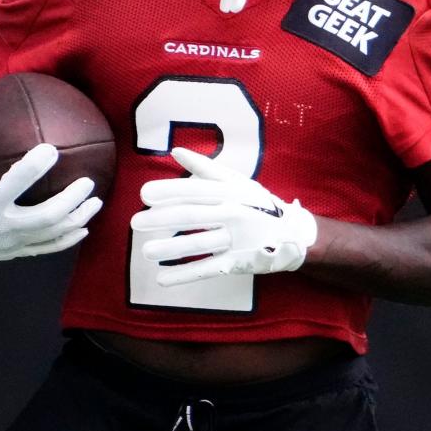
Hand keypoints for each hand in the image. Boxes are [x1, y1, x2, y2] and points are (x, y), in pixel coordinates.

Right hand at [0, 114, 102, 269]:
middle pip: (45, 216)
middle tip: (88, 181)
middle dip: (70, 200)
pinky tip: (84, 228)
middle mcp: (1, 227)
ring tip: (96, 202)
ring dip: (77, 218)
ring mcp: (12, 243)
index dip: (32, 168)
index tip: (51, 149)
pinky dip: (68, 239)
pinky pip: (48, 248)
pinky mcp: (17, 252)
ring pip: (52, 233)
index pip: (13, 185)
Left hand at [131, 147, 316, 285]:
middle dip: (163, 219)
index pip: (195, 190)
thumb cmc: (258, 204)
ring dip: (171, 248)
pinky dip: (185, 275)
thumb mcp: (237, 181)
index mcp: (231, 192)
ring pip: (199, 244)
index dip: (169, 191)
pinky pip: (208, 269)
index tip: (144, 195)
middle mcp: (234, 213)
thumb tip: (176, 151)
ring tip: (145, 251)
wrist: (294, 234)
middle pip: (193, 215)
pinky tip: (163, 279)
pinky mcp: (238, 262)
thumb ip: (205, 168)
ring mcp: (236, 239)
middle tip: (135, 222)